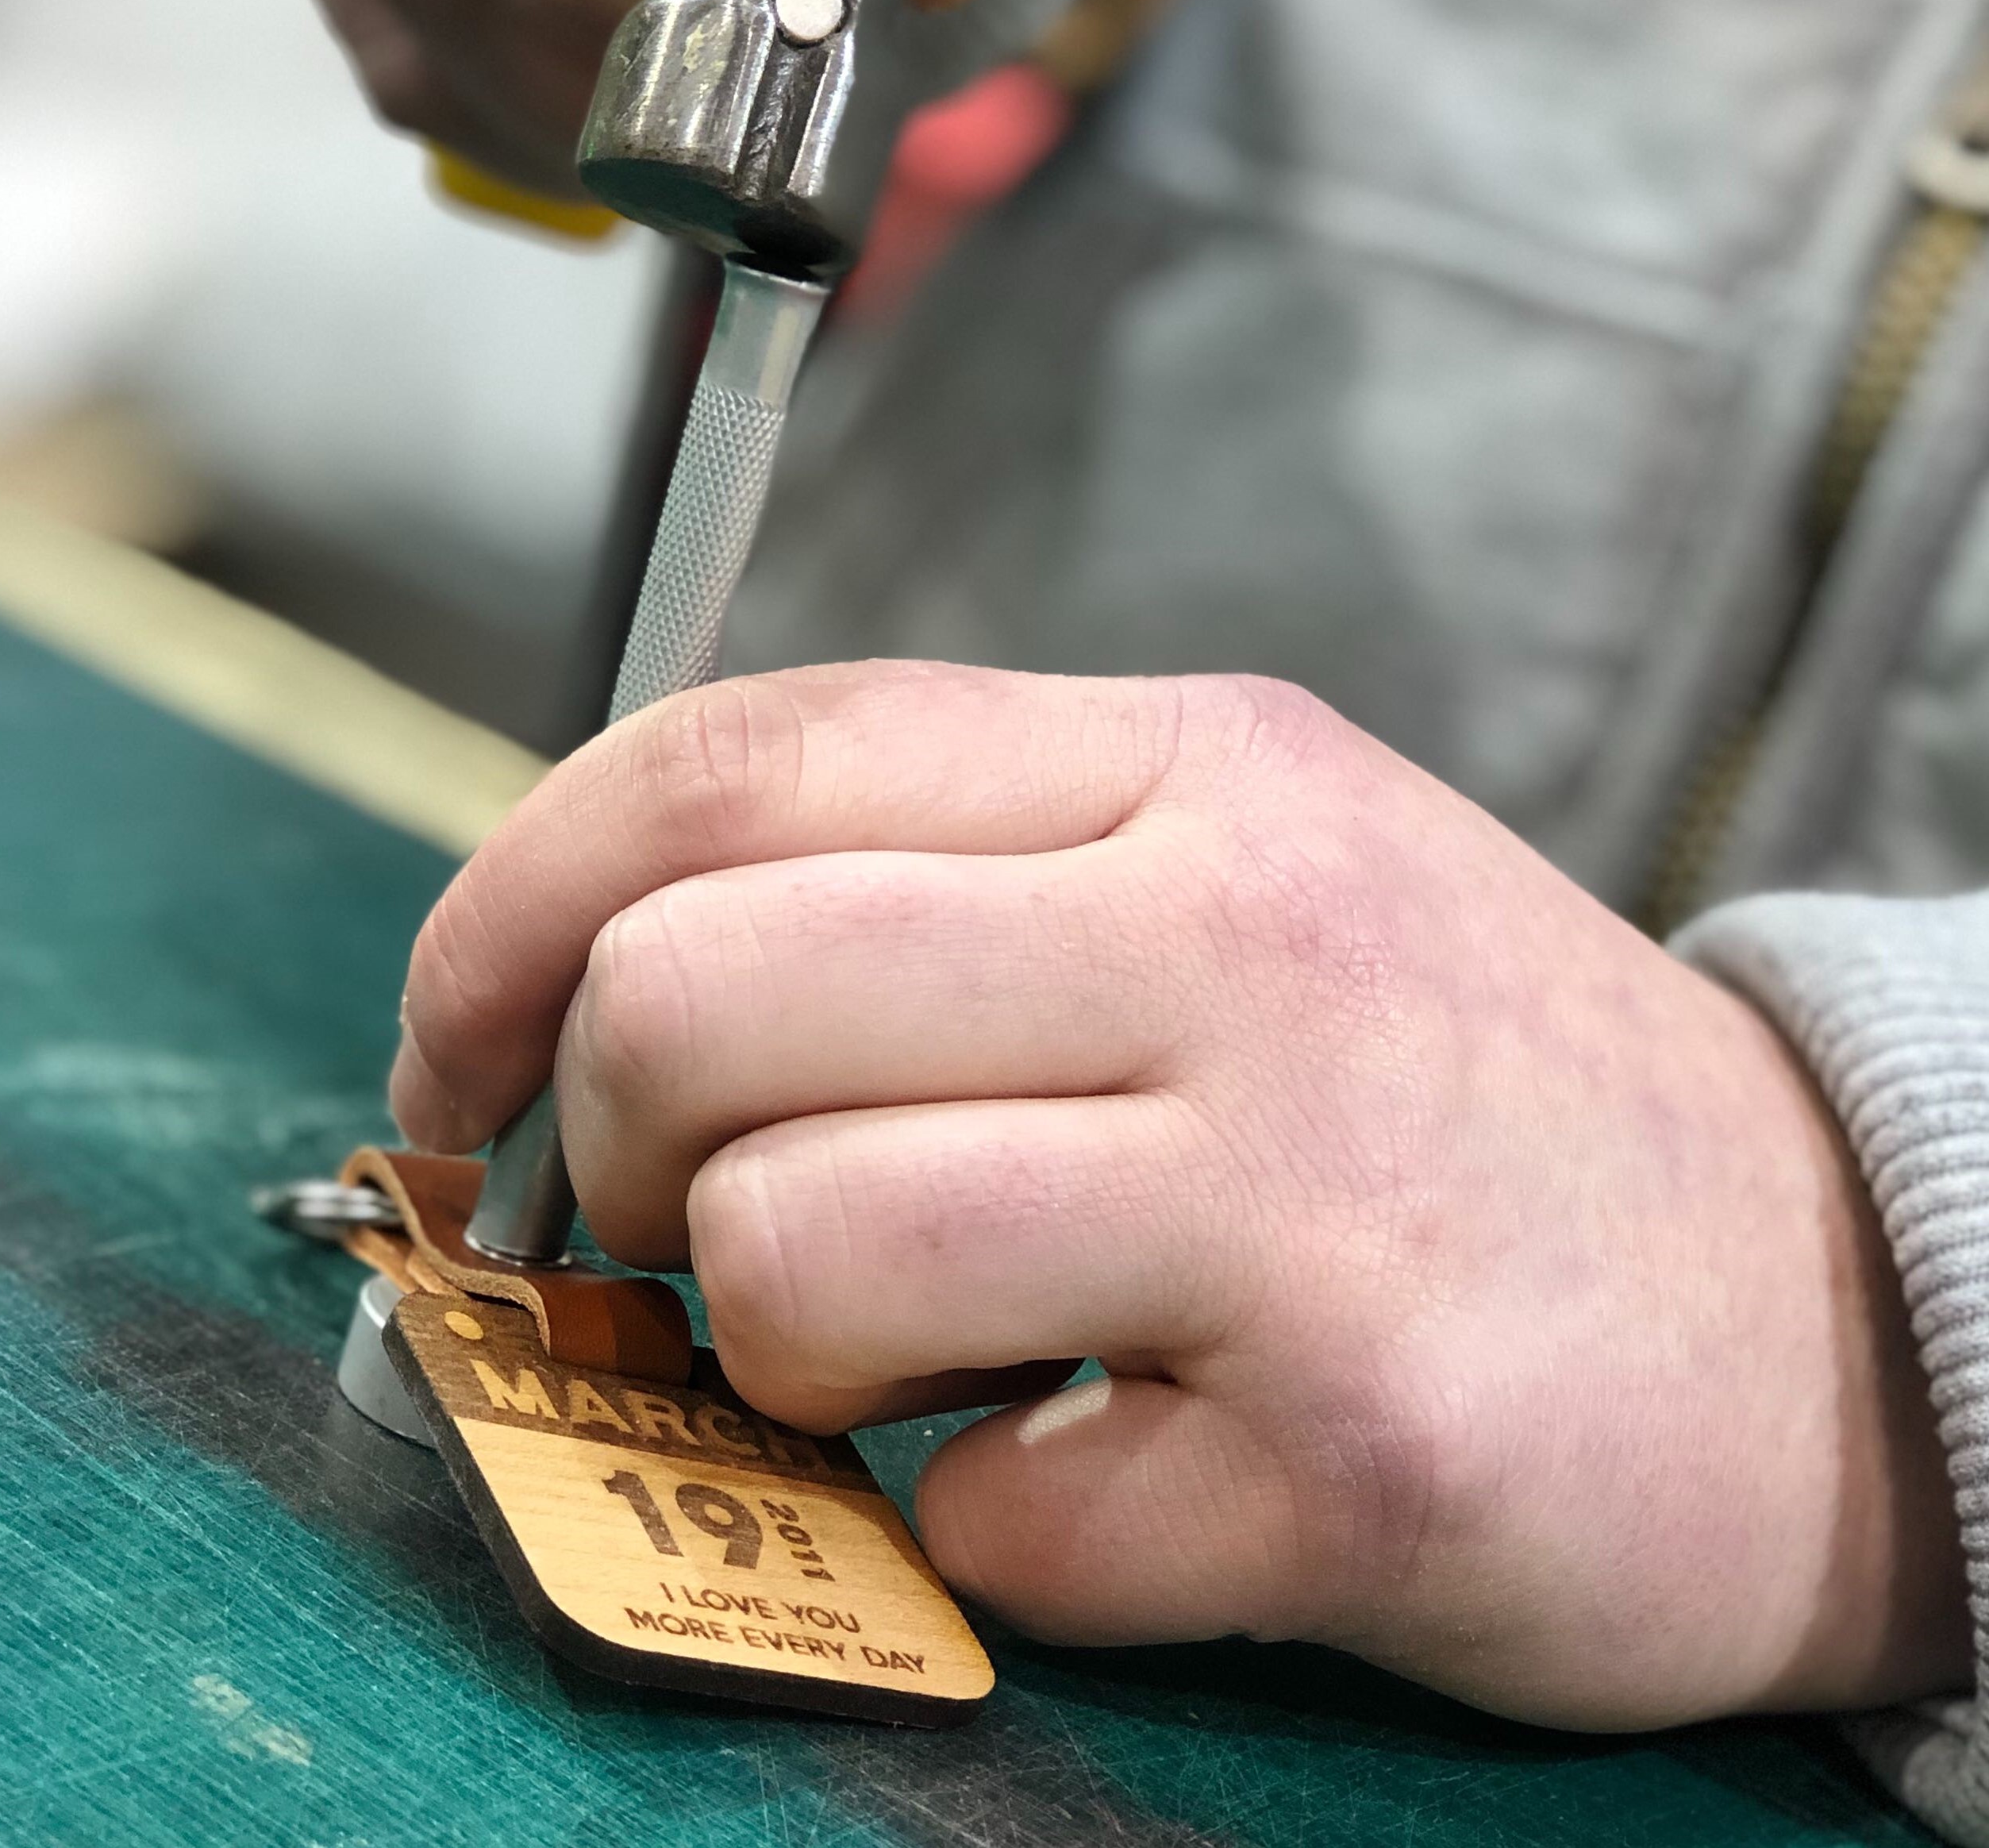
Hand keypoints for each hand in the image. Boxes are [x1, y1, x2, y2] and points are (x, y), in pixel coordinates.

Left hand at [392, 663, 1966, 1729]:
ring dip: (783, 1360)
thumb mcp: (1241, 872)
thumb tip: (599, 987)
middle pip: (693, 996)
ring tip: (920, 1361)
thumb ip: (951, 888)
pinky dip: (997, 1533)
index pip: (723, 759)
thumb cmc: (1458, 1086)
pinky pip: (990, 1520)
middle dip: (615, 1156)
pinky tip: (1121, 1472)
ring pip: (794, 1254)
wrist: (1832, 1301)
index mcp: (1183, 763)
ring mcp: (1306, 1184)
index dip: (504, 913)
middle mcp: (1240, 927)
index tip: (459, 1062)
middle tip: (700, 1233)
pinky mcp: (1364, 1440)